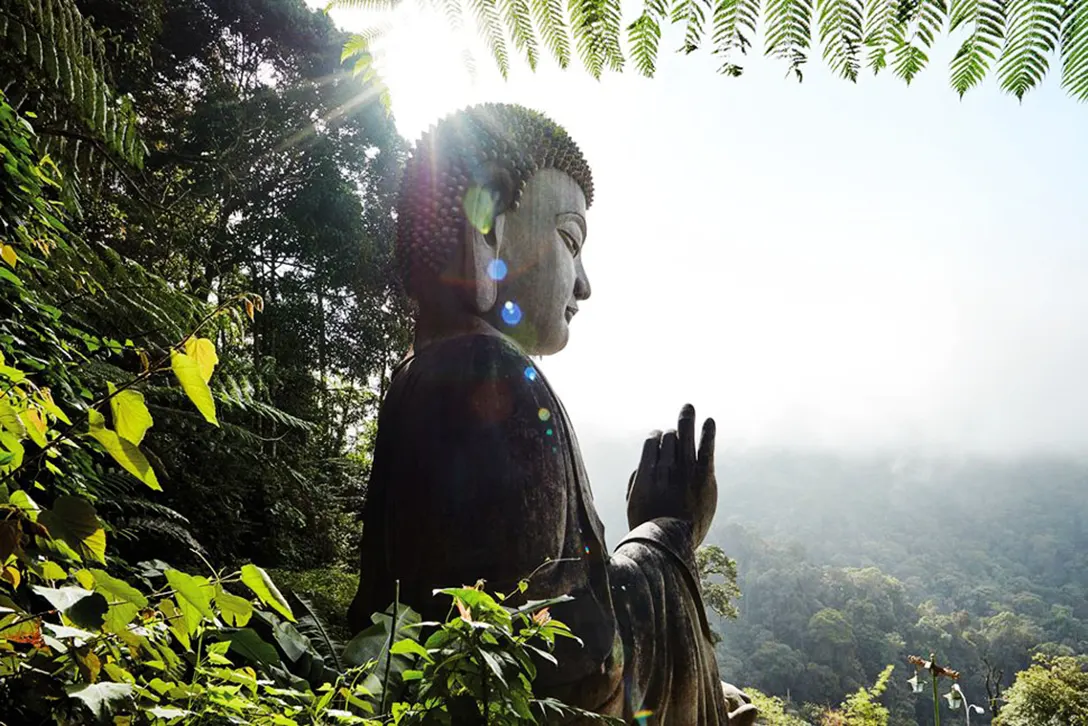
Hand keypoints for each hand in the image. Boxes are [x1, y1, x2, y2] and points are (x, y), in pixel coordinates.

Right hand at [625, 403, 716, 545]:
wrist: (671, 545)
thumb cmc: (649, 528)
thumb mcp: (632, 504)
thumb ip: (635, 481)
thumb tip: (642, 465)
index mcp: (645, 472)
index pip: (651, 442)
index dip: (655, 436)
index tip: (659, 438)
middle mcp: (665, 467)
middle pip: (668, 438)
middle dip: (671, 433)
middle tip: (674, 433)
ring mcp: (685, 471)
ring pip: (685, 437)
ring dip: (686, 420)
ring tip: (688, 407)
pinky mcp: (704, 477)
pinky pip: (706, 449)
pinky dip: (708, 433)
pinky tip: (710, 421)